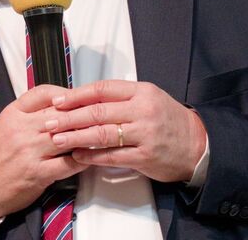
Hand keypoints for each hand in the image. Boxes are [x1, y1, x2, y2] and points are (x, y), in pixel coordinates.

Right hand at [0, 85, 90, 218]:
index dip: (65, 93)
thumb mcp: (6, 126)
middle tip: (98, 114)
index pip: (43, 93)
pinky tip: (88, 157)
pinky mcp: (39, 172)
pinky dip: (82, 160)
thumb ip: (29, 114)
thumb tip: (58, 105)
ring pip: (68, 136)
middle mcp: (21, 130)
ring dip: (86, 136)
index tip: (77, 97)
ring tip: (98, 134)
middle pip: (61, 113)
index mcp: (13, 115)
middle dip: (82, 114)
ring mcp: (30, 151)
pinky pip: (69, 163)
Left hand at [46, 80, 206, 182]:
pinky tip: (77, 156)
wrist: (198, 144)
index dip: (77, 96)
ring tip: (57, 139)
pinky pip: (112, 156)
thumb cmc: (168, 120)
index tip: (58, 101)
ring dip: (75, 137)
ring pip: (102, 134)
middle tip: (49, 122)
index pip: (102, 90)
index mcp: (141, 92)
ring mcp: (144, 134)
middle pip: (98, 112)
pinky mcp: (145, 156)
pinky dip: (92, 156)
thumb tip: (83, 99)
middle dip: (69, 118)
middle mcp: (143, 111)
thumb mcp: (148, 99)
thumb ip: (120, 98)